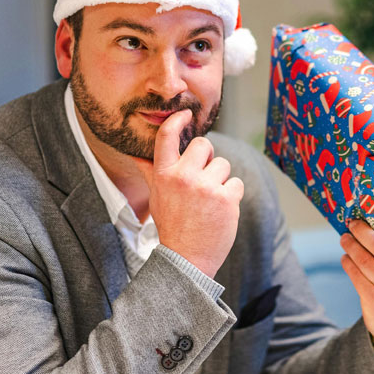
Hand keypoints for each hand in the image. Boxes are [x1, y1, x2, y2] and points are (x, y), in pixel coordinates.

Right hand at [131, 109, 243, 276]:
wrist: (187, 259)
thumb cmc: (171, 225)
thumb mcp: (156, 197)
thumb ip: (151, 173)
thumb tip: (137, 155)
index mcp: (164, 175)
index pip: (167, 137)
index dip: (177, 121)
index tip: (185, 114)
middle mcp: (184, 177)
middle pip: (204, 144)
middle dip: (207, 158)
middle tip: (203, 177)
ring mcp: (206, 187)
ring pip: (223, 165)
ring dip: (221, 180)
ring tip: (210, 200)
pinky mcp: (226, 198)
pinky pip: (236, 183)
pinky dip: (231, 195)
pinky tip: (220, 209)